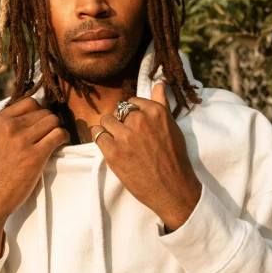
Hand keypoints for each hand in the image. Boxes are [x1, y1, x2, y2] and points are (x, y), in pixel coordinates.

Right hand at [0, 98, 69, 261]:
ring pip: (54, 121)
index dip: (40, 112)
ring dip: (57, 130)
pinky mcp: (35, 155)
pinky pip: (59, 135)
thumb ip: (12, 123)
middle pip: (45, 112)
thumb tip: (39, 108)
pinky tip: (60, 145)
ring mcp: (22, 140)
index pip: (31, 102)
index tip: (41, 125)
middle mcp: (9, 126)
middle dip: (50, 123)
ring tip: (53, 141)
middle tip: (48, 136)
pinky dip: (64, 138)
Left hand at [90, 83, 201, 229]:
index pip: (131, 102)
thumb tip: (159, 84)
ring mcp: (125, 136)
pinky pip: (97, 135)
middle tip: (128, 138)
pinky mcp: (113, 152)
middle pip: (118, 111)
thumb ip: (161, 104)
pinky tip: (108, 146)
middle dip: (120, 122)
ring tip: (118, 143)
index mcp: (155, 111)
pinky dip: (99, 138)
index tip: (135, 126)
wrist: (172, 188)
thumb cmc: (174, 158)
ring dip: (109, 130)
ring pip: (106, 121)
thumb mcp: (172, 127)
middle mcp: (139, 120)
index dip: (131, 114)